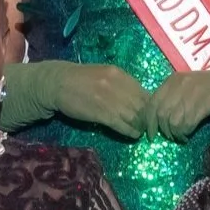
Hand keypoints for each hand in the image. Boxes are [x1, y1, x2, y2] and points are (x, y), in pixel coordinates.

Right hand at [0, 60, 148, 137]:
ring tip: (142, 132)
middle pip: (142, 105)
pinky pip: (122, 125)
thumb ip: (121, 84)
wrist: (57, 83)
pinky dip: (130, 131)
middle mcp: (117, 85)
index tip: (152, 114)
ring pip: (134, 116)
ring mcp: (109, 100)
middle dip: (148, 118)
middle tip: (150, 126)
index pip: (144, 92)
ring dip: (141, 126)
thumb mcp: (104, 74)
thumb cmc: (81, 80)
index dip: (151, 105)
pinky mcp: (101, 113)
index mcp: (119, 74)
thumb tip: (139, 97)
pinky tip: (133, 135)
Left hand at [145, 63, 209, 140]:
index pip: (152, 102)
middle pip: (161, 114)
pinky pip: (187, 124)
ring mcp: (191, 94)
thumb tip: (157, 119)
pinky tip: (189, 134)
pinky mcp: (203, 104)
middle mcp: (179, 85)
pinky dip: (185, 132)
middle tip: (170, 137)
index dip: (149, 121)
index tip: (151, 134)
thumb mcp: (186, 87)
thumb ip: (171, 97)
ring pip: (173, 121)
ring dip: (175, 133)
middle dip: (163, 130)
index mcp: (173, 80)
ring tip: (182, 136)